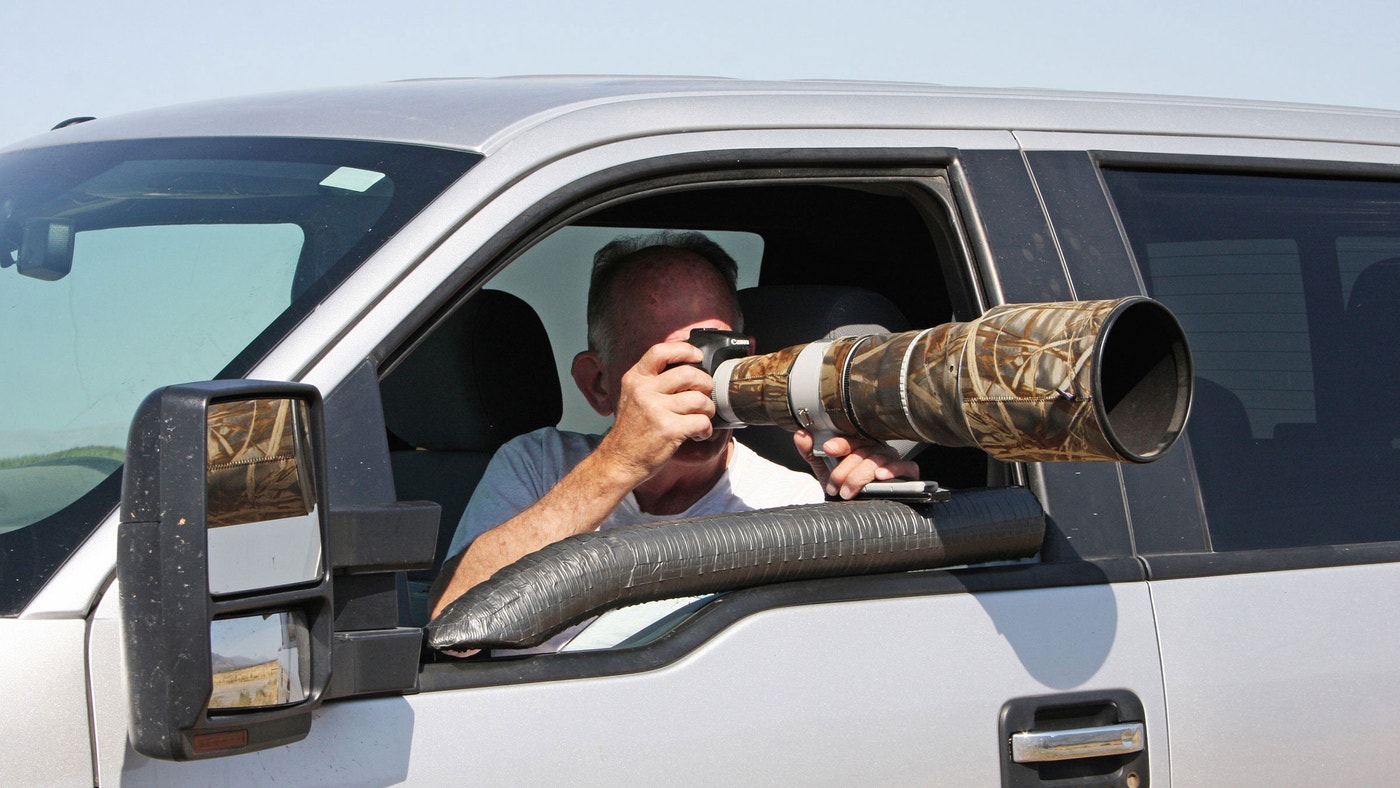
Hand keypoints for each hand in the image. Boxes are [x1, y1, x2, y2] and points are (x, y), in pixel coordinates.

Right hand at [599, 340, 717, 478]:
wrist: (619, 461)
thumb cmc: (631, 431)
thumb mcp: (632, 397)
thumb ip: (652, 381)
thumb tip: (687, 369)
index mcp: (635, 379)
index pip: (661, 351)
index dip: (685, 350)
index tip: (698, 357)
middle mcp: (643, 391)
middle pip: (689, 374)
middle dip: (705, 384)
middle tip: (706, 394)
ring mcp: (656, 410)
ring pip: (700, 399)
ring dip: (708, 409)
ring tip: (701, 418)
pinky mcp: (669, 429)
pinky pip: (701, 422)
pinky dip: (706, 429)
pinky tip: (698, 434)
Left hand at [794, 430, 919, 499]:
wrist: (854, 510)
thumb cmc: (843, 486)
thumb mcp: (824, 470)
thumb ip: (811, 453)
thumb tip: (801, 435)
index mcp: (858, 444)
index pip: (852, 437)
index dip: (840, 443)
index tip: (828, 449)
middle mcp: (876, 450)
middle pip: (864, 451)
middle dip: (845, 469)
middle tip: (833, 486)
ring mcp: (892, 460)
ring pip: (878, 461)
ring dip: (860, 476)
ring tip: (847, 492)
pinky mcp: (907, 474)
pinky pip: (907, 467)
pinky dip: (895, 470)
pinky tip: (881, 476)